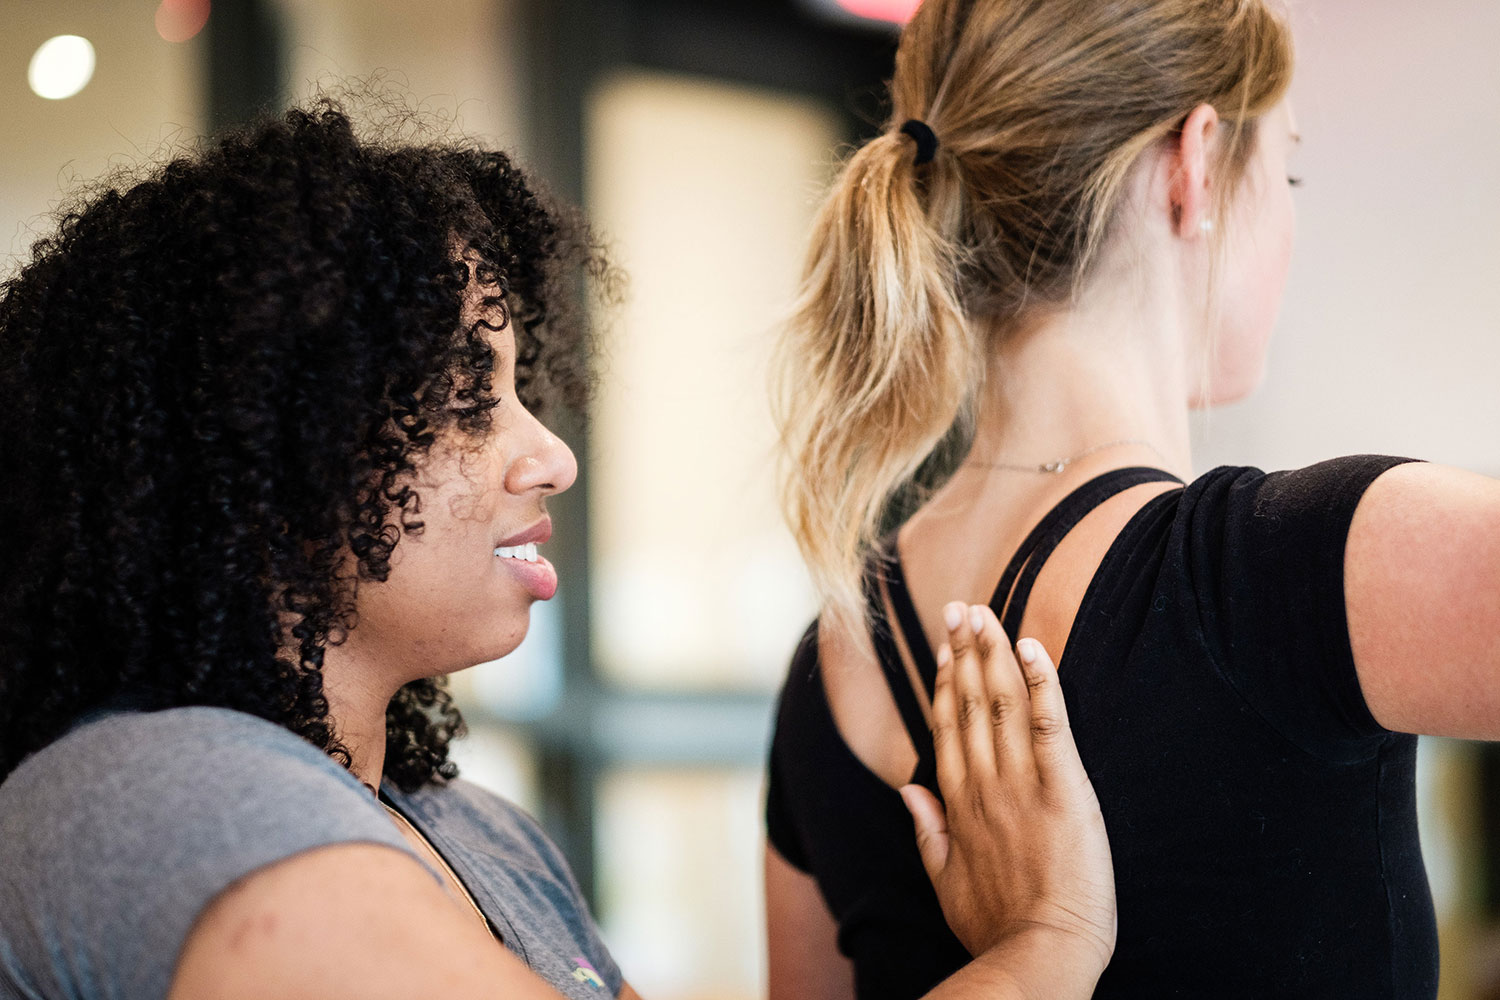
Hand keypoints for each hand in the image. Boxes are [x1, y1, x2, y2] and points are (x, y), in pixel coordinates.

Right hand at [900, 603, 1115, 975]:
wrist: (1041, 955)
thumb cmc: (996, 928)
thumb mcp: (945, 883)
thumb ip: (926, 829)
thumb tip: (908, 788)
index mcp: (957, 803)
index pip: (947, 726)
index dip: (944, 682)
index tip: (944, 647)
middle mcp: (983, 783)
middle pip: (969, 702)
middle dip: (963, 650)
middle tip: (959, 606)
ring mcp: (1020, 783)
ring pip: (1001, 702)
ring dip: (992, 651)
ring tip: (984, 612)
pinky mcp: (1063, 789)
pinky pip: (1049, 725)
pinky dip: (1040, 682)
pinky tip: (1032, 646)